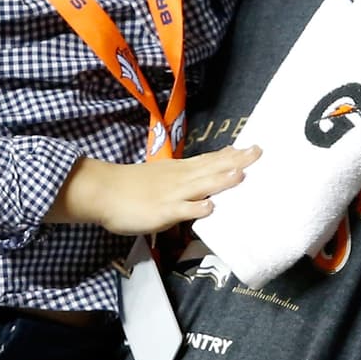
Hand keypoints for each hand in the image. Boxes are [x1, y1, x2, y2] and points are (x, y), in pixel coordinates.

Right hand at [48, 146, 260, 234]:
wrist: (101, 190)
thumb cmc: (128, 186)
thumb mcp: (158, 178)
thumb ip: (179, 181)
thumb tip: (199, 187)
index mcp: (178, 170)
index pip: (209, 160)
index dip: (230, 155)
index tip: (250, 147)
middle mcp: (179, 179)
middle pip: (212, 168)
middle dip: (236, 160)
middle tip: (259, 151)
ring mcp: (171, 195)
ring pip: (201, 185)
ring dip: (222, 179)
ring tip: (242, 173)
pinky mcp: (162, 212)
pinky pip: (181, 210)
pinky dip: (196, 208)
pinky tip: (211, 206)